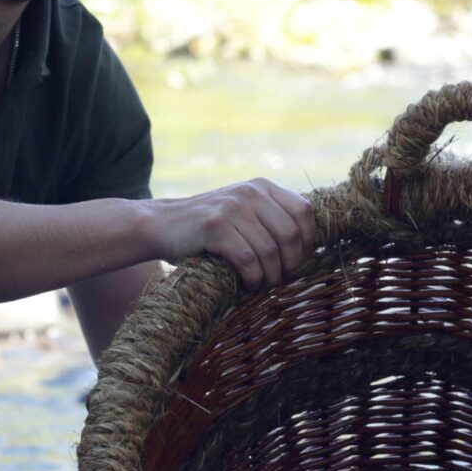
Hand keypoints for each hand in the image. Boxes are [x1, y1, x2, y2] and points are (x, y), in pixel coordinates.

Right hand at [149, 179, 316, 288]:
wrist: (162, 224)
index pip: (305, 211)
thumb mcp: (243, 211)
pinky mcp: (215, 226)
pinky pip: (248, 259)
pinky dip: (253, 277)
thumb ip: (271, 218)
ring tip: (262, 283)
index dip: (307, 240)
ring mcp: (232, 207)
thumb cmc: (209, 228)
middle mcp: (250, 192)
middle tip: (279, 277)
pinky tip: (247, 282)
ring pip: (270, 250)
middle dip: (291, 263)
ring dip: (270, 275)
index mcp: (263, 186)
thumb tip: (309, 248)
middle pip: (290, 234)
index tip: (296, 259)